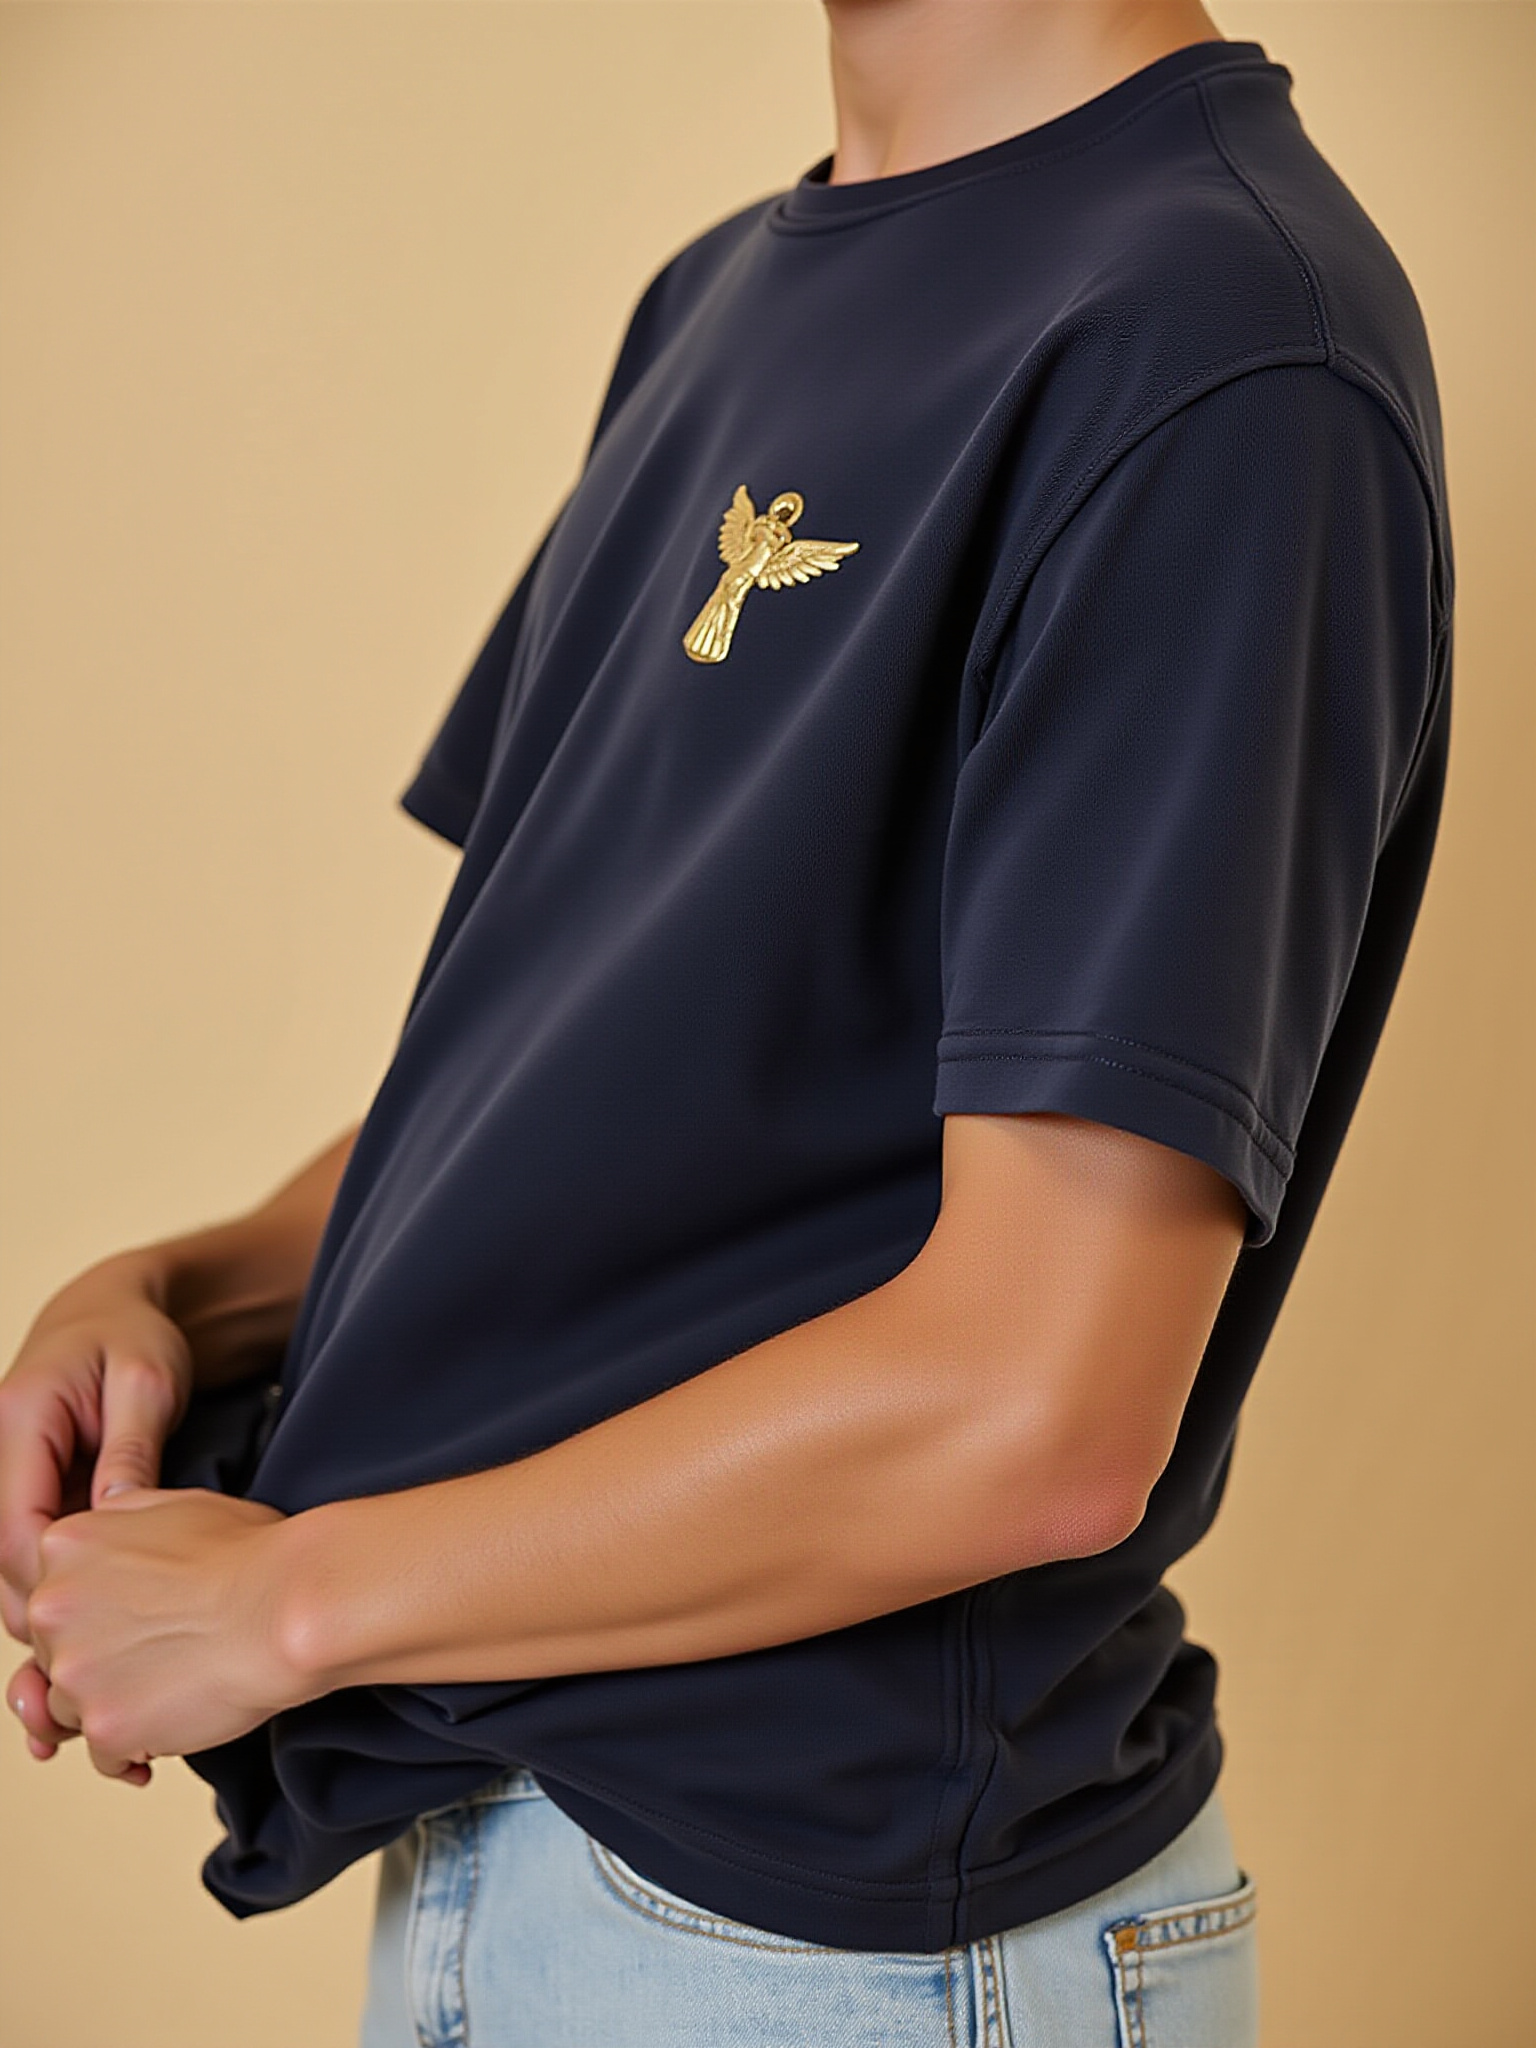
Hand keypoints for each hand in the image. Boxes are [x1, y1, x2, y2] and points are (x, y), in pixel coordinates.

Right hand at [0, 1251, 193, 1664]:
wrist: (117, 1307)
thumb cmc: (138, 1336)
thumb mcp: (148, 1381)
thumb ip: (130, 1447)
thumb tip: (117, 1516)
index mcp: (19, 1419)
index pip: (16, 1524)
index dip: (48, 1581)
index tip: (92, 1627)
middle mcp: (0, 1451)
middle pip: (4, 1556)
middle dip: (41, 1611)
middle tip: (85, 1667)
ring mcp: (8, 1472)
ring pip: (10, 1562)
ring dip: (43, 1607)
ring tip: (80, 1670)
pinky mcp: (28, 1487)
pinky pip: (29, 1547)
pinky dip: (52, 1583)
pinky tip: (85, 1628)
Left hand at [16, 1483, 306, 1783]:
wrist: (290, 1609)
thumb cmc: (252, 1555)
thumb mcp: (175, 1504)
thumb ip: (120, 1519)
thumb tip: (109, 1515)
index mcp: (66, 1545)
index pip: (53, 1595)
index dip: (99, 1611)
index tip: (135, 1615)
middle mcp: (52, 1606)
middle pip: (53, 1652)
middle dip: (100, 1659)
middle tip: (162, 1649)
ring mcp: (73, 1671)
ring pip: (70, 1708)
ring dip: (114, 1704)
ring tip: (173, 1684)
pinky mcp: (104, 1727)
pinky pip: (104, 1755)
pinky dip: (138, 1746)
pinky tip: (176, 1719)